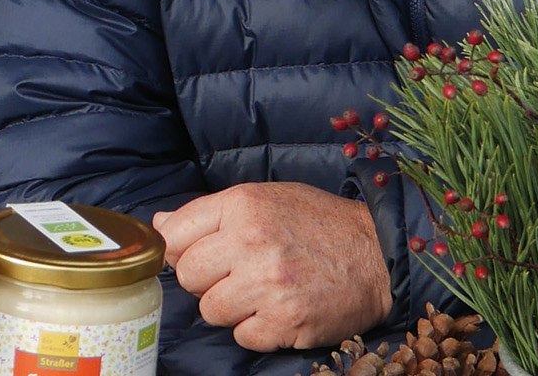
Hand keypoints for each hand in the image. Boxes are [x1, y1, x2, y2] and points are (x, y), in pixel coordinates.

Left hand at [153, 181, 390, 351]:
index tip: (200, 256)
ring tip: (260, 292)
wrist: (378, 254)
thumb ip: (208, 213)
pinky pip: (243, 337)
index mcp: (243, 206)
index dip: (182, 251)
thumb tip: (158, 227)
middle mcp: (252, 242)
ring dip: (231, 308)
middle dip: (207, 281)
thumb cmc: (316, 223)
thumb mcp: (263, 200)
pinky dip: (257, 330)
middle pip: (189, 277)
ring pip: (211, 311)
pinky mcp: (287, 321)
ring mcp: (270, 285)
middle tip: (237, 275)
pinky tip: (278, 311)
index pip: (175, 237)